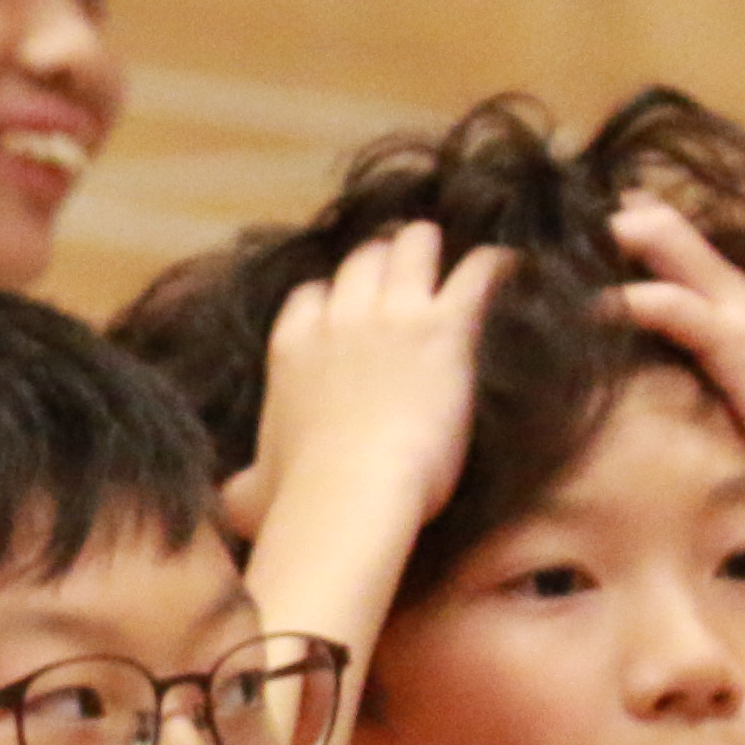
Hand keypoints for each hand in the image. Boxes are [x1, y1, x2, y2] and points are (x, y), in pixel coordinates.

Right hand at [223, 223, 505, 548]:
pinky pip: (475, 274)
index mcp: (291, 348)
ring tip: (447, 248)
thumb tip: (234, 498)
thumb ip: (245, 482)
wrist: (350, 492)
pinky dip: (494, 265)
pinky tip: (510, 262)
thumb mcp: (253, 488)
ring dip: (428, 246)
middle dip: (383, 258)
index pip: (311, 295)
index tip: (347, 303)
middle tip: (405, 264)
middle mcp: (338, 319)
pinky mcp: (443, 328)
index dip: (332, 295)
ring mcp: (391, 317)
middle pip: (362, 260)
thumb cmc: (299, 497)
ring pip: (412, 249)